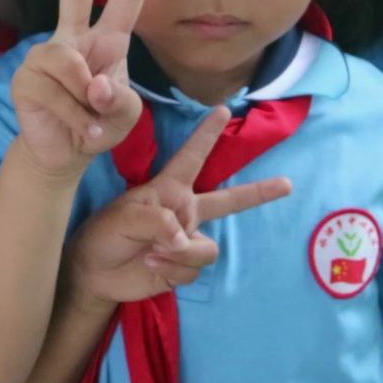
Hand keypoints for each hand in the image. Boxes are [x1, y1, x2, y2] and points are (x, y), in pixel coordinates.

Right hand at [10, 0, 162, 179]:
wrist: (63, 153)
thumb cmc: (99, 125)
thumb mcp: (125, 115)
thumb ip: (120, 99)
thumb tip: (94, 83)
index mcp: (108, 41)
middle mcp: (75, 39)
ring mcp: (47, 55)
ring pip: (75, 67)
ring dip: (90, 104)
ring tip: (91, 121)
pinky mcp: (26, 76)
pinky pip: (59, 94)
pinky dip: (77, 119)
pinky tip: (78, 129)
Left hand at [65, 106, 290, 305]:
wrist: (95, 272)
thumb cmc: (105, 234)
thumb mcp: (124, 218)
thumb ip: (158, 221)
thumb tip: (185, 237)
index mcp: (169, 188)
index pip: (192, 156)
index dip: (207, 133)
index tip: (225, 110)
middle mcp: (184, 210)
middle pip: (229, 201)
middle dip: (259, 193)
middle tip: (287, 184)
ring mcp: (187, 238)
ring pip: (206, 246)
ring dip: (180, 253)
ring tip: (151, 253)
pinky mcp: (185, 265)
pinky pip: (194, 267)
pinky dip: (173, 269)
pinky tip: (151, 266)